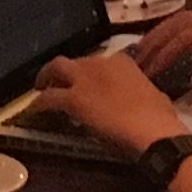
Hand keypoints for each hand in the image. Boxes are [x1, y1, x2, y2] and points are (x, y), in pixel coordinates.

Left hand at [33, 46, 188, 155]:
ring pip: (56, 68)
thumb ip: (139, 91)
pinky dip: (39, 103)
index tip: (87, 82)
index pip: (99, 62)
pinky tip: (33, 111)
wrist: (152, 130)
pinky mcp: (73, 99)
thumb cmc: (159, 118)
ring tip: (40, 89)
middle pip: (74, 62)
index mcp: (122, 62)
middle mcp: (100, 63)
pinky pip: (49, 98)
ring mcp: (85, 79)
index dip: (90, 72)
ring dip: (47, 78)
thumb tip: (141, 98)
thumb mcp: (154, 96)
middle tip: (57, 82)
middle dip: (64, 71)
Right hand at [132, 5, 191, 93]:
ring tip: (147, 52)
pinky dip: (179, 34)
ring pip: (187, 21)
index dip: (163, 53)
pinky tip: (175, 47)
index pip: (184, 37)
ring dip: (165, 35)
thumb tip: (191, 79)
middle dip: (156, 40)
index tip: (147, 72)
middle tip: (136, 61)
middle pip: (179, 23)